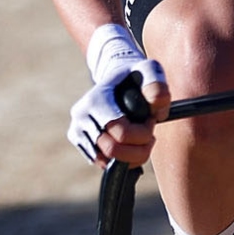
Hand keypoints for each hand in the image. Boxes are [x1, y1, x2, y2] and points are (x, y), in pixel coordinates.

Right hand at [68, 24, 169, 167]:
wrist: (117, 79)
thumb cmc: (136, 76)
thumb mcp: (150, 71)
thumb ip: (157, 84)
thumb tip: (156, 103)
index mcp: (96, 99)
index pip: (121, 133)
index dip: (143, 133)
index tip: (151, 121)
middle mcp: (81, 115)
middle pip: (113, 150)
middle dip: (139, 149)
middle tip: (149, 136)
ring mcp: (76, 128)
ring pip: (106, 161)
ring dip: (131, 157)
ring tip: (141, 140)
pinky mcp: (77, 140)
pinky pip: (101, 163)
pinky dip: (120, 160)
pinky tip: (130, 145)